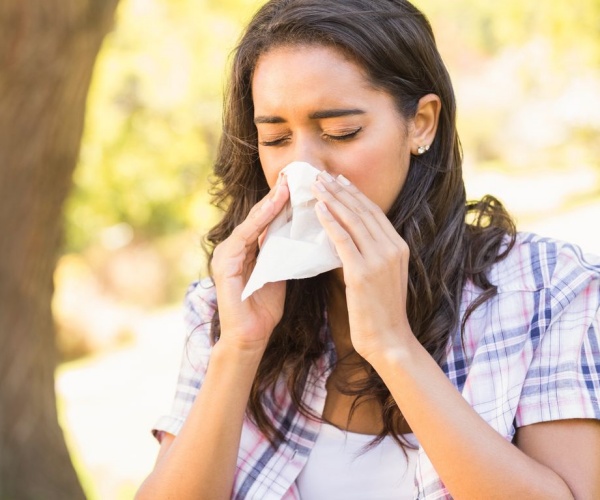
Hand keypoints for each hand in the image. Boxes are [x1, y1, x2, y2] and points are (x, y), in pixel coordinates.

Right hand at [212, 177, 289, 353]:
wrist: (249, 337)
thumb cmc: (264, 309)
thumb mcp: (278, 273)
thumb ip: (282, 252)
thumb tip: (301, 231)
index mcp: (247, 249)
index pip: (266, 220)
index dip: (282, 202)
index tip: (300, 184)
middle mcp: (234, 247)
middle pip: (259, 216)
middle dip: (277, 196)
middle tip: (294, 175)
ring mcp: (227, 254)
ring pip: (252, 222)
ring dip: (270, 203)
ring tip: (287, 185)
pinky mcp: (225, 264)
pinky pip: (245, 237)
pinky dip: (259, 221)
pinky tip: (274, 207)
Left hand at [312, 172, 413, 361]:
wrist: (390, 341)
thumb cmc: (382, 313)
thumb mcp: (383, 277)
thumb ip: (371, 256)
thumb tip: (349, 238)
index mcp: (399, 248)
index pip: (374, 213)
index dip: (355, 194)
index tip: (339, 180)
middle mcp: (392, 248)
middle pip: (363, 210)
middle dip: (340, 190)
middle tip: (321, 175)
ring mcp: (379, 260)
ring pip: (353, 220)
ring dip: (332, 199)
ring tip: (316, 185)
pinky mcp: (362, 273)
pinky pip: (343, 240)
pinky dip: (330, 222)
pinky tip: (318, 209)